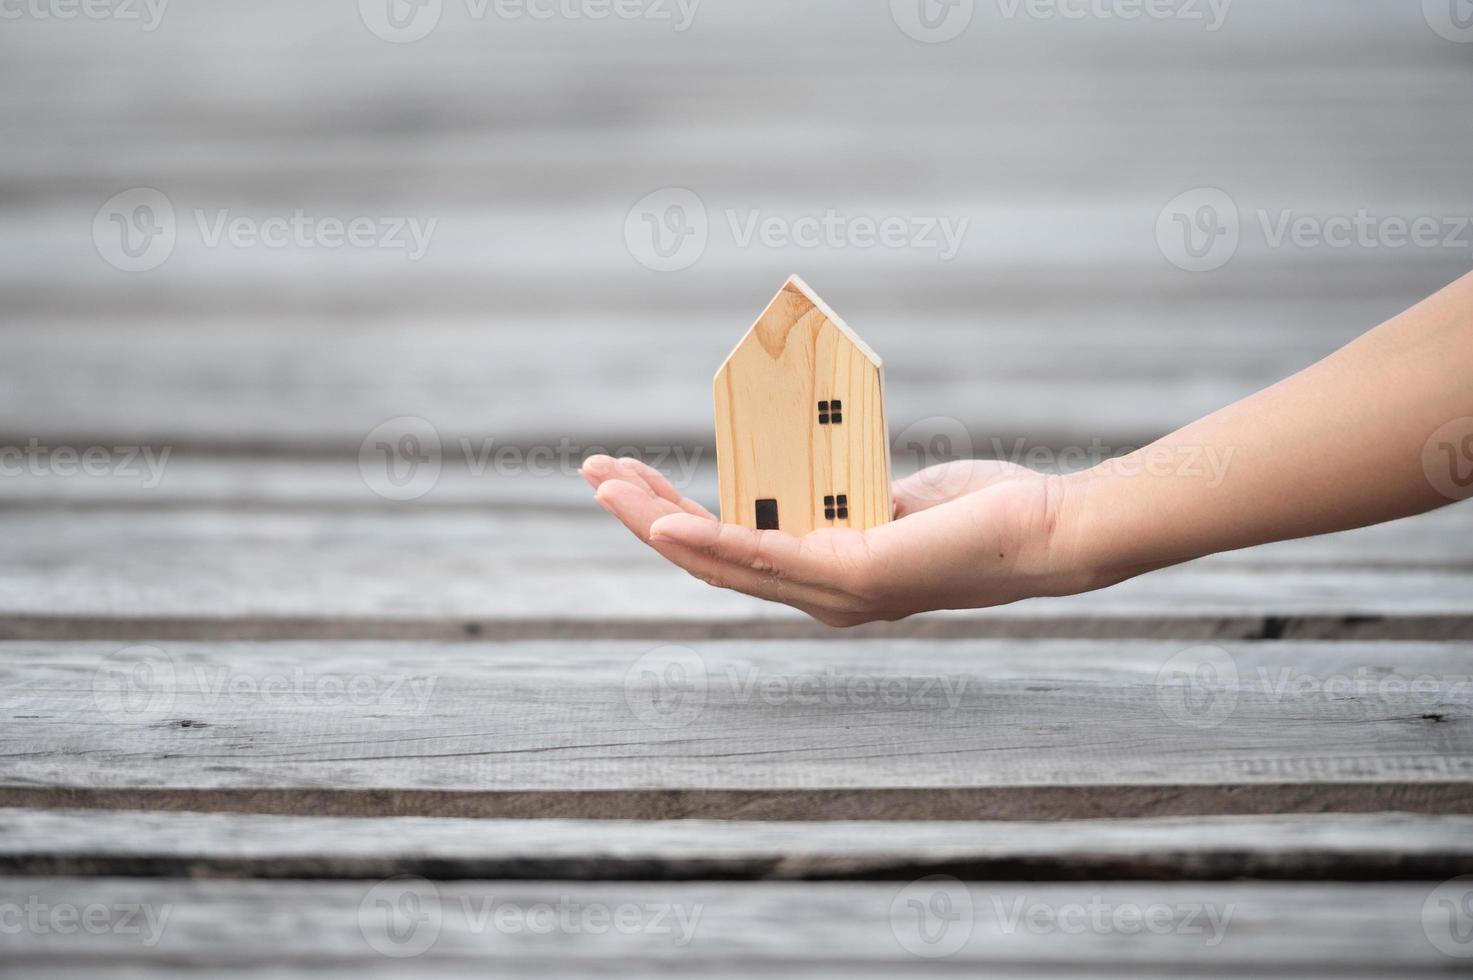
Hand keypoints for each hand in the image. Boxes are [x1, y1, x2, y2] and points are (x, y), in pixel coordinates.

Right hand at [581, 455, 1081, 626]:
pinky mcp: (854, 575)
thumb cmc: (982, 514)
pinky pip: (766, 558)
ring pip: (720, 561)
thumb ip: (851, 493)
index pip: (728, 549)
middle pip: (706, 559)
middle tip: (593, 475)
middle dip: (641, 516)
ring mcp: (832, 592)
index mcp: (822, 576)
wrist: (1045, 533)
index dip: (672, 516)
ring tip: (607, 485)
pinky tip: (667, 520)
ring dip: (654, 522)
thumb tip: (824, 463)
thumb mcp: (895, 495)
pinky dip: (710, 540)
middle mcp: (818, 595)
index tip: (633, 478)